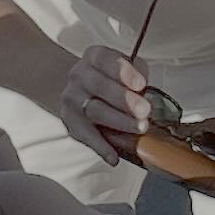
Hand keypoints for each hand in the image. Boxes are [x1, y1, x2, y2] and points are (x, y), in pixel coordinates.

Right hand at [58, 46, 154, 166]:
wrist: (78, 90)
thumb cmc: (109, 78)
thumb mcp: (123, 68)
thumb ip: (136, 73)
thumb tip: (145, 88)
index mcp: (93, 57)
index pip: (105, 59)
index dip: (124, 72)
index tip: (141, 84)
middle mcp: (79, 75)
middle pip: (99, 86)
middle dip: (125, 100)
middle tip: (145, 110)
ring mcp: (72, 99)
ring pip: (93, 111)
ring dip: (118, 121)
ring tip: (140, 128)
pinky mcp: (70, 122)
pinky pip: (85, 135)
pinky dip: (100, 147)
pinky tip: (114, 157)